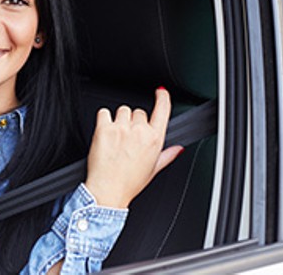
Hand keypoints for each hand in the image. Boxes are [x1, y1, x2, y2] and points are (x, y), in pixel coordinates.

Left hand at [84, 87, 183, 208]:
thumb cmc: (129, 183)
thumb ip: (167, 155)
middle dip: (134, 122)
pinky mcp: (104, 128)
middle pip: (139, 112)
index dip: (163, 98)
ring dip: (119, 120)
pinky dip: (104, 119)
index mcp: (154, 140)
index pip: (162, 110)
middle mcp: (139, 131)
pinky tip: (105, 132)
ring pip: (122, 110)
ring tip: (116, 137)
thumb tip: (178, 149)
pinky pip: (104, 112)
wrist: (107, 190)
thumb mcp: (153, 170)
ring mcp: (121, 128)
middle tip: (128, 139)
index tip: (161, 91)